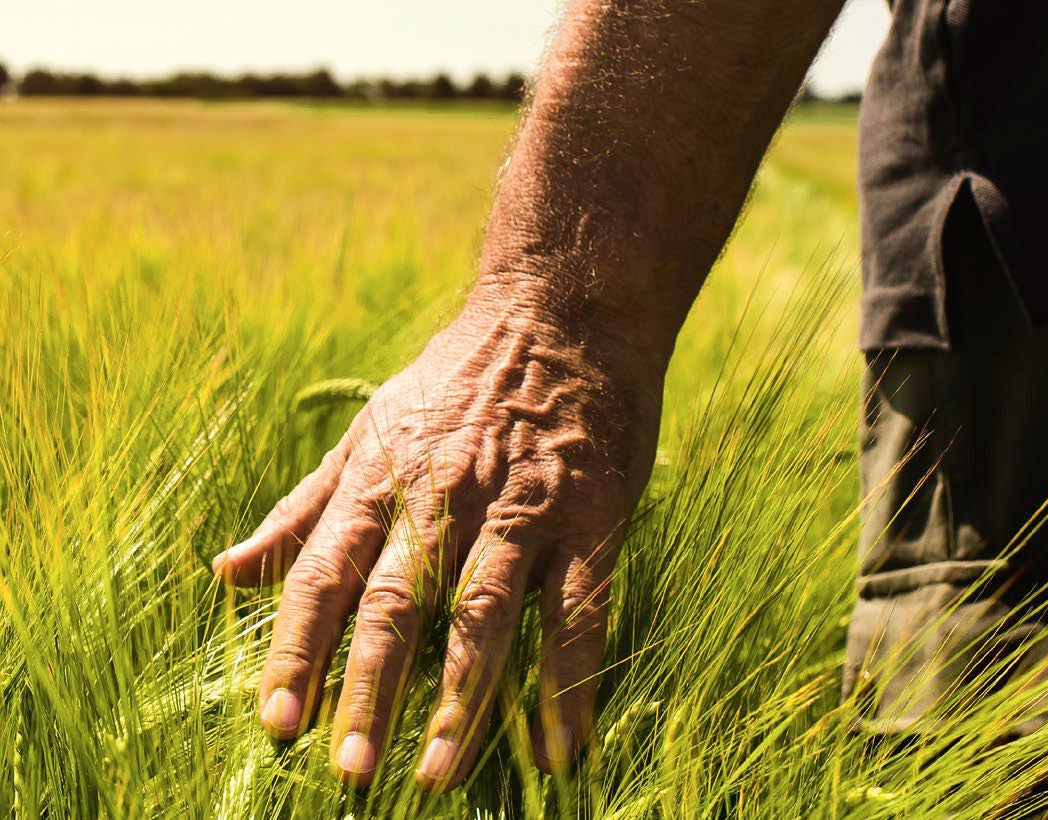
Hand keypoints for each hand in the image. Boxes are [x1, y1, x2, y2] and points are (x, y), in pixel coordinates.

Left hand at [212, 292, 662, 788]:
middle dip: (370, 690)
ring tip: (437, 773)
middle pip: (398, 603)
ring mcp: (520, 509)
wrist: (562, 313)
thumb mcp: (369, 430)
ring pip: (484, 614)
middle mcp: (445, 498)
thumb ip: (304, 506)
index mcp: (382, 478)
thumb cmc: (458, 379)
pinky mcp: (589, 517)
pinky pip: (577, 610)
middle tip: (350, 773)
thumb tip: (227, 571)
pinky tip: (560, 746)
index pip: (324, 574)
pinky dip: (568, 679)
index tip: (276, 725)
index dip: (297, 650)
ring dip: (460, 698)